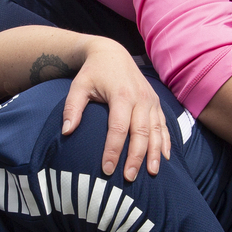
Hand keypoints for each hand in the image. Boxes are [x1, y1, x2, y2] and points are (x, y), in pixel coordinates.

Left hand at [60, 42, 169, 179]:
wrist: (112, 53)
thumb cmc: (93, 72)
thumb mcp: (78, 86)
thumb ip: (71, 108)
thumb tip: (66, 132)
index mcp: (121, 95)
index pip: (118, 128)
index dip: (113, 150)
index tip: (106, 169)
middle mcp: (140, 98)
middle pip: (140, 133)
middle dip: (135, 157)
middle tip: (129, 178)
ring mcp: (151, 101)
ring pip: (156, 131)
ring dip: (154, 153)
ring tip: (151, 173)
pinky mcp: (156, 103)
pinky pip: (164, 125)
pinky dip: (165, 142)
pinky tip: (164, 158)